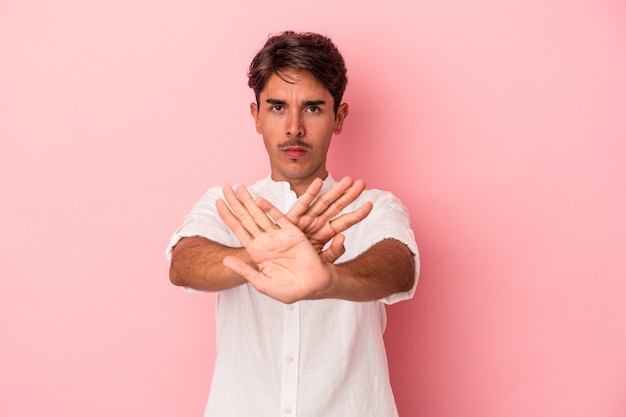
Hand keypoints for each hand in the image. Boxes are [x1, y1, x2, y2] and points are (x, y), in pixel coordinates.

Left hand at [216, 186, 332, 302]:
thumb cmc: (288, 290)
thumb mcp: (261, 282)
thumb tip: (225, 260)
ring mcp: (278, 235)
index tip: (217, 203)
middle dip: (235, 203)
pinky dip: (270, 209)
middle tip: (225, 187)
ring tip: (239, 187)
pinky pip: (279, 218)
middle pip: (246, 218)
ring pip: (260, 215)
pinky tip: (259, 200)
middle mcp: (265, 241)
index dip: (227, 216)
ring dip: (250, 201)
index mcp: (257, 252)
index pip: (238, 229)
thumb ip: (244, 270)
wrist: (312, 287)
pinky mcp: (293, 233)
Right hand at [286, 177, 372, 261]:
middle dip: (350, 195)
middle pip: (337, 207)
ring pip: (324, 202)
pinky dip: (310, 193)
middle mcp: (319, 222)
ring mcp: (307, 218)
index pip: (346, 221)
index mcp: (327, 232)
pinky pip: (302, 204)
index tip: (370, 204)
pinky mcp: (293, 218)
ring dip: (335, 190)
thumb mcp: (321, 260)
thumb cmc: (301, 263)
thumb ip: (334, 252)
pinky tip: (319, 182)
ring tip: (347, 180)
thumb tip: (343, 238)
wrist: (280, 267)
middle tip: (362, 183)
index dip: (358, 213)